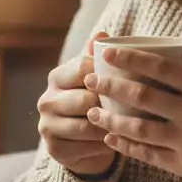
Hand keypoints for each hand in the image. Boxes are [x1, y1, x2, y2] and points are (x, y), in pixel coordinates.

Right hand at [37, 31, 117, 176]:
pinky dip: (105, 145)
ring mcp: (47, 126)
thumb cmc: (93, 102)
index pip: (83, 69)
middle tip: (134, 108)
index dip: (108, 75)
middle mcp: (46, 100)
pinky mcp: (54, 149)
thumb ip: (97, 57)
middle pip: (85, 99)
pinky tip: (117, 141)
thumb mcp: (96, 78)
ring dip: (110, 127)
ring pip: (87, 126)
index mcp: (56, 77)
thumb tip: (102, 33)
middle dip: (110, 105)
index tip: (129, 80)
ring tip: (129, 126)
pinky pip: (86, 147)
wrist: (82, 143)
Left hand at [84, 23, 181, 181]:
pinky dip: (126, 146)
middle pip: (143, 96)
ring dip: (111, 118)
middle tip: (90, 80)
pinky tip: (109, 137)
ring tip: (91, 111)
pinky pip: (147, 153)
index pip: (162, 68)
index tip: (108, 52)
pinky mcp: (181, 165)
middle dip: (111, 86)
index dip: (131, 58)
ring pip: (139, 127)